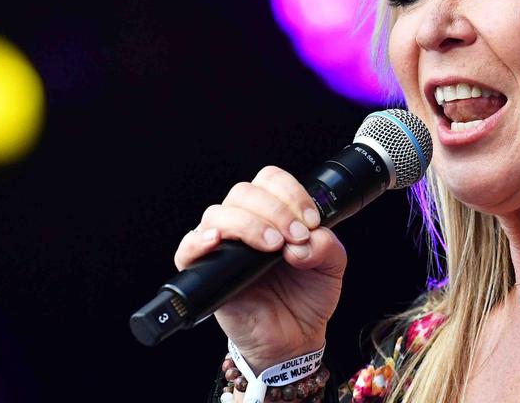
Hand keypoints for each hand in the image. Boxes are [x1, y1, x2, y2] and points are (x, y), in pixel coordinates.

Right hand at [173, 167, 345, 371]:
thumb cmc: (307, 298)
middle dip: (275, 210)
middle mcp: (245, 224)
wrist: (295, 338)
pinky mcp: (205, 271)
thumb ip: (327, 245)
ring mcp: (223, 246)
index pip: (270, 181)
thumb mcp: (331, 267)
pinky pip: (188, 248)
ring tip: (273, 246)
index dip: (291, 194)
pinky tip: (219, 242)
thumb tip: (304, 241)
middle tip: (295, 236)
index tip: (310, 221)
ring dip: (249, 224)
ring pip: (218, 213)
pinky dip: (200, 240)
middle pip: (244, 192)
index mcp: (273, 215)